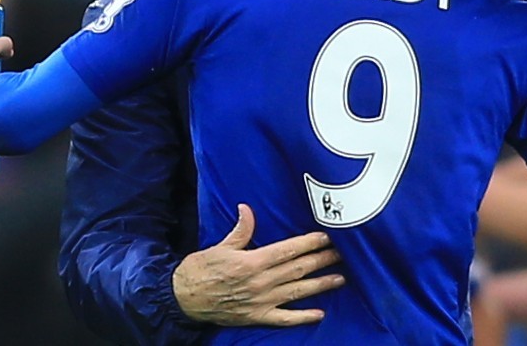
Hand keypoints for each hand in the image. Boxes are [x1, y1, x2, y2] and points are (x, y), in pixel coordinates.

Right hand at [173, 204, 344, 326]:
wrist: (184, 299)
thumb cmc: (200, 270)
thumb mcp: (220, 246)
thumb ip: (240, 230)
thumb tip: (247, 209)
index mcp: (252, 262)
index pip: (288, 250)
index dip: (309, 243)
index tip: (327, 237)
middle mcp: (261, 282)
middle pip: (298, 269)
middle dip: (322, 260)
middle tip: (343, 254)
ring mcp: (261, 301)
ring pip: (297, 292)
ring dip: (320, 285)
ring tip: (340, 278)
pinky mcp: (257, 316)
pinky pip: (284, 318)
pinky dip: (302, 317)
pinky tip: (319, 313)